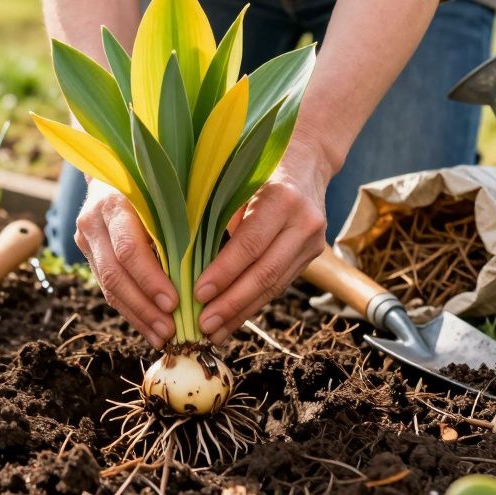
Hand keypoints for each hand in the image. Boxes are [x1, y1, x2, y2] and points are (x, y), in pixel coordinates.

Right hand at [75, 180, 178, 347]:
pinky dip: (133, 311)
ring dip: (138, 316)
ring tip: (164, 337)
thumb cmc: (156, 178)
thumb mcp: (171, 189)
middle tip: (171, 331)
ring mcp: (87, 239)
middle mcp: (94, 220)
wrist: (115, 165)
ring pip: (109, 287)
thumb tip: (220, 254)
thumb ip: (186, 218)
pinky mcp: (89, 254)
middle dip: (144, 307)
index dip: (150, 279)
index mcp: (115, 201)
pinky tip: (152, 328)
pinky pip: (109, 289)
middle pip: (115, 275)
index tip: (174, 302)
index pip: (128, 249)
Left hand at [195, 142, 330, 344]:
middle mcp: (304, 222)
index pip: (250, 244)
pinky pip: (279, 286)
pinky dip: (252, 305)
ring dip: (241, 312)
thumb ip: (218, 212)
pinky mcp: (311, 256)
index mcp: (282, 198)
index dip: (224, 272)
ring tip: (213, 332)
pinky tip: (230, 321)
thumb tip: (183, 256)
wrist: (305, 163)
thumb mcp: (237, 180)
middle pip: (266, 273)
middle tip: (202, 325)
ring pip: (274, 286)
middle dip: (232, 303)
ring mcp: (312, 242)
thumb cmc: (256, 168)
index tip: (197, 293)